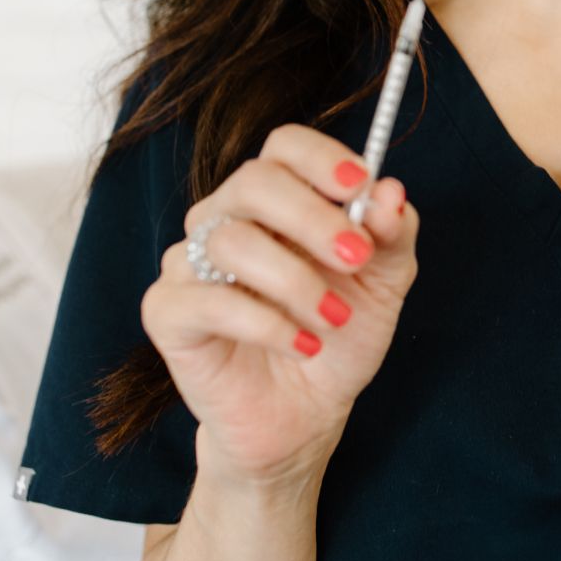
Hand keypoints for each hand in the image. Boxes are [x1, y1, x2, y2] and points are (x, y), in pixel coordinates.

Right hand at [139, 124, 418, 486]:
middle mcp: (227, 217)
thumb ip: (392, 233)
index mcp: (278, 198)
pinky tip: (303, 345)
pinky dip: (265, 323)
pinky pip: (206, 301)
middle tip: (357, 258)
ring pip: (232, 241)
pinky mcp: (168, 312)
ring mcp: (190, 262)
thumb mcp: (385, 282)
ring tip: (334, 319)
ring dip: (296, 281)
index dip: (320, 158)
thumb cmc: (339, 333)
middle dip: (312, 218)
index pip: (285, 146)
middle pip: (253, 181)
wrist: (307, 414)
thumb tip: (391, 190)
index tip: (359, 185)